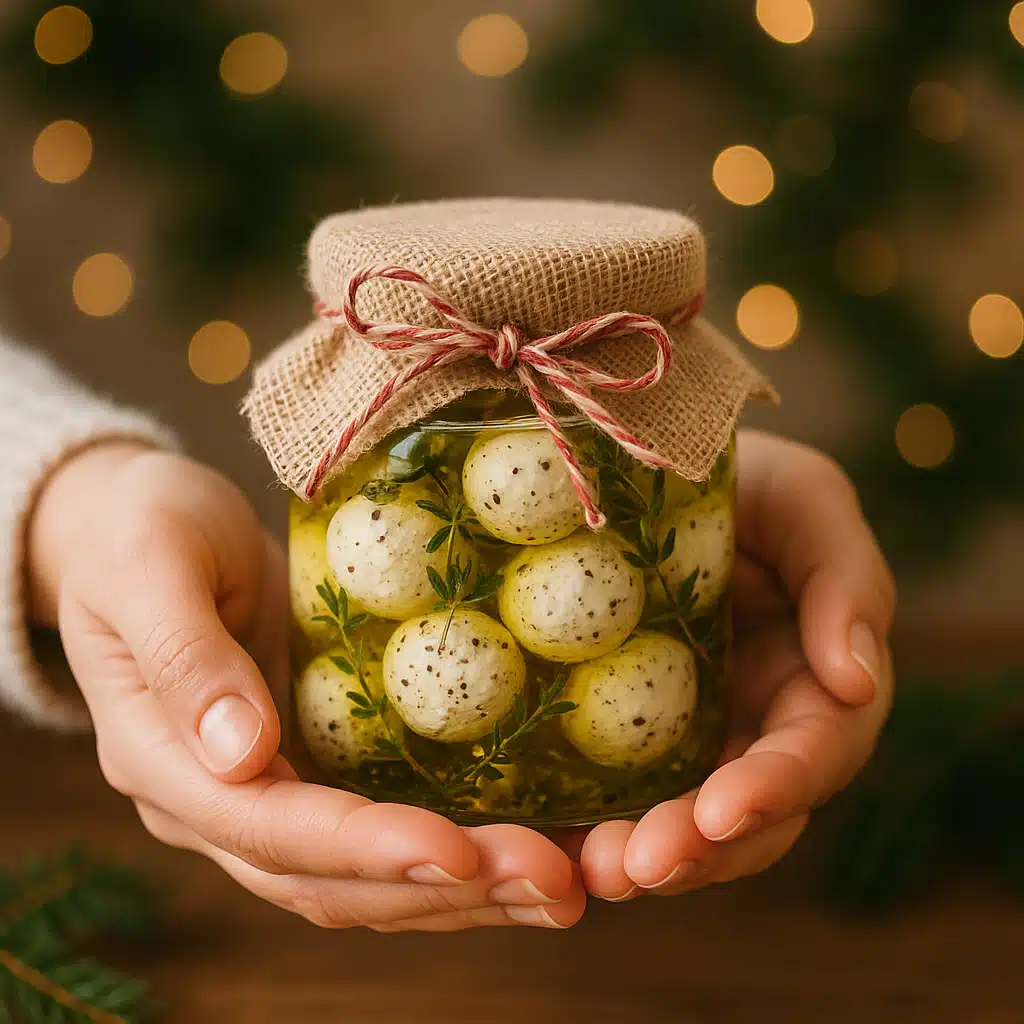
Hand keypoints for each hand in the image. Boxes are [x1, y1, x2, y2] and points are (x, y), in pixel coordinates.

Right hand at [29, 443, 583, 930]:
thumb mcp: (149, 564)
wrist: (136, 527)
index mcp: (165, 762)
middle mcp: (215, 802)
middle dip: (440, 890)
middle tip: (549, 884)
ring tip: (559, 888)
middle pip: (328, 880)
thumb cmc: (138, 529)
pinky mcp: (311, 768)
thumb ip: (184, 656)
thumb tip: (241, 756)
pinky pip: (382, 832)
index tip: (455, 854)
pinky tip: (524, 848)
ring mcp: (265, 793)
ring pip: (362, 879)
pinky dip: (452, 856)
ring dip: (461, 893)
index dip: (363, 849)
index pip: (271, 830)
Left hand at [573, 430, 895, 899]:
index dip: (776, 788)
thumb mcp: (806, 500)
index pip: (812, 753)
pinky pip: (610, 792)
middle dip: (699, 850)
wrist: (649, 465)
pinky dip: (586, 825)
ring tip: (588, 869)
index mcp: (811, 680)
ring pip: (678, 821)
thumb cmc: (743, 477)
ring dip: (640, 854)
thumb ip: (848, 578)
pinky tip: (546, 840)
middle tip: (634, 867)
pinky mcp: (619, 730)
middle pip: (745, 815)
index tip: (725, 811)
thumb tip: (858, 680)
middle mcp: (752, 724)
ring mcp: (684, 734)